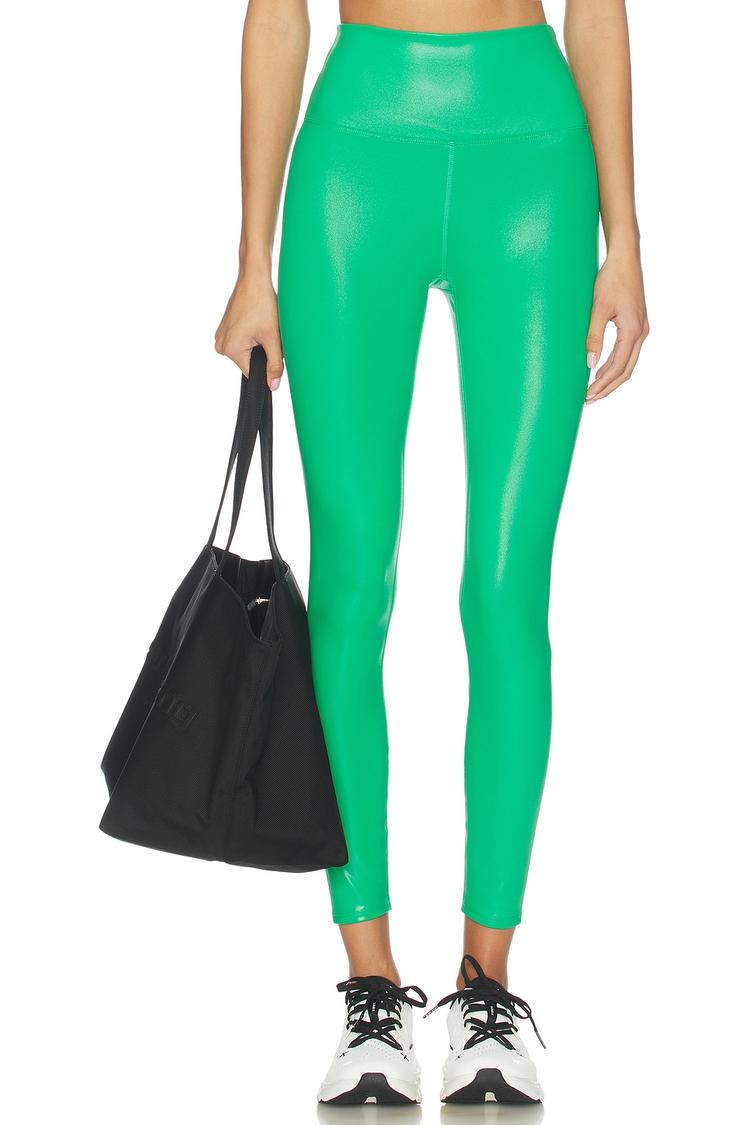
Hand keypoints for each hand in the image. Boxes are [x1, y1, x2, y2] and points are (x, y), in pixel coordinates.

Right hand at [214, 272, 284, 388]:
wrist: (253, 279)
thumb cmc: (262, 303)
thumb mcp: (273, 337)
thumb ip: (275, 365)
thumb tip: (273, 386)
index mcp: (230, 349)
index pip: (251, 372)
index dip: (266, 366)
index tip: (273, 351)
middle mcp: (221, 344)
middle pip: (248, 362)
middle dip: (262, 353)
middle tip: (268, 334)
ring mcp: (221, 336)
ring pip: (246, 352)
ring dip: (257, 344)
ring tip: (261, 326)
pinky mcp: (225, 329)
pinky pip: (241, 342)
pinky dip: (252, 337)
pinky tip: (256, 323)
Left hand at [585, 247, 648, 402]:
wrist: (625, 259)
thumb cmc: (611, 279)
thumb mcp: (598, 308)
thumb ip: (594, 336)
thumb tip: (590, 364)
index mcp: (633, 331)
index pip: (617, 367)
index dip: (602, 384)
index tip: (587, 395)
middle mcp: (641, 333)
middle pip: (625, 370)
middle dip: (607, 387)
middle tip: (589, 399)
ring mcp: (641, 329)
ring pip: (628, 363)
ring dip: (612, 378)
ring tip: (594, 389)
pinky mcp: (637, 325)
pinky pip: (628, 353)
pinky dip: (616, 365)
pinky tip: (603, 369)